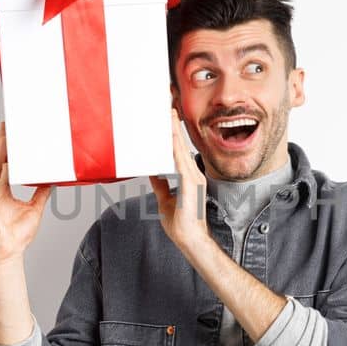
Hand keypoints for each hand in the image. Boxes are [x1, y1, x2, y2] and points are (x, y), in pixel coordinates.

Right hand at [0, 121, 52, 265]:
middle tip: (6, 125)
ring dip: (0, 152)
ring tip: (6, 136)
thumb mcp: (34, 209)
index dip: (7, 148)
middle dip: (1, 142)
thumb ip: (41, 193)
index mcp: (0, 190)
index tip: (11, 132)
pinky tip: (8, 163)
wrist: (8, 255)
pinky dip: (3, 174)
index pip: (3, 163)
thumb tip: (50, 180)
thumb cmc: (17, 236)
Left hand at [149, 109, 210, 249]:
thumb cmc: (181, 224)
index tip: (168, 117)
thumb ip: (160, 185)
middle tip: (168, 106)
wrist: (190, 240)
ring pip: (181, 148)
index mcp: (189, 177)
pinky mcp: (190, 184)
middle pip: (181, 144)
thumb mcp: (165, 200)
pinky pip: (180, 160)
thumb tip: (153, 173)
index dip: (174, 133)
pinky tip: (169, 134)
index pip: (179, 150)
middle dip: (174, 125)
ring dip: (173, 130)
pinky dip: (174, 146)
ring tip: (167, 113)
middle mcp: (193, 174)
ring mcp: (193, 178)